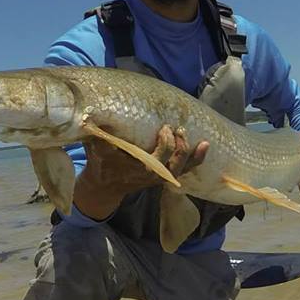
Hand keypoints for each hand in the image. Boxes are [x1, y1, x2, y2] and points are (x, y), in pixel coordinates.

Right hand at [73, 125, 208, 220]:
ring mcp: (162, 176)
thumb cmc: (102, 163)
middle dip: (180, 145)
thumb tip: (95, 114)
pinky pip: (186, 168)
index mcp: (140, 169)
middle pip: (177, 162)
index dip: (166, 142)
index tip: (163, 128)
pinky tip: (205, 145)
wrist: (105, 185)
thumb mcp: (98, 148)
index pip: (161, 157)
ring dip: (193, 153)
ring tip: (201, 140)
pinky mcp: (166, 174)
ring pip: (185, 167)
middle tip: (175, 129)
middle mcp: (155, 175)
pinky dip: (197, 158)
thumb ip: (100, 134)